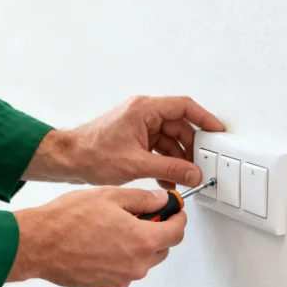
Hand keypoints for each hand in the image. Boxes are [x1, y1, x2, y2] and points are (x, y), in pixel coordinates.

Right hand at [7, 187, 185, 286]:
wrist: (39, 244)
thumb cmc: (68, 220)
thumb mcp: (110, 196)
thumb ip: (142, 199)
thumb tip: (160, 201)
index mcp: (142, 241)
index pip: (177, 232)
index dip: (178, 218)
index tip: (174, 211)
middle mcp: (136, 265)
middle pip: (163, 249)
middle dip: (158, 231)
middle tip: (140, 216)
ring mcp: (121, 279)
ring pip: (143, 261)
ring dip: (138, 246)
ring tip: (114, 228)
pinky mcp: (106, 286)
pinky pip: (125, 271)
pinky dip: (121, 258)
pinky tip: (102, 243)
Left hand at [25, 96, 224, 189]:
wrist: (68, 160)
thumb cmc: (91, 153)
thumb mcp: (136, 164)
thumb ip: (169, 169)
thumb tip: (193, 173)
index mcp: (144, 109)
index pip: (184, 106)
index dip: (205, 118)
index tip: (217, 131)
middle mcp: (142, 113)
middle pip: (178, 126)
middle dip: (190, 148)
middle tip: (200, 165)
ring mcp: (138, 126)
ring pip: (169, 139)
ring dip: (177, 159)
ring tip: (184, 177)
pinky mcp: (133, 138)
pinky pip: (157, 147)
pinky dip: (164, 162)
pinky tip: (168, 179)